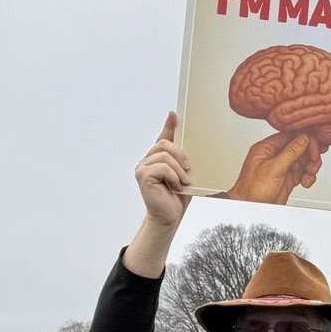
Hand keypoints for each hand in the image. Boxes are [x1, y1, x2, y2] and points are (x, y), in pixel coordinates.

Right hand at [136, 112, 191, 228]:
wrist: (170, 217)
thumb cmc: (178, 196)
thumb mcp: (184, 173)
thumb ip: (183, 157)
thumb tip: (187, 146)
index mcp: (157, 158)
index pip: (163, 137)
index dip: (169, 125)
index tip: (174, 114)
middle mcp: (147, 160)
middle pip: (165, 144)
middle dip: (180, 156)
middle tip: (188, 171)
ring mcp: (142, 167)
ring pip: (165, 155)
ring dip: (179, 170)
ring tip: (181, 183)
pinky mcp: (142, 175)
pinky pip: (162, 167)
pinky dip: (173, 177)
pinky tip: (174, 187)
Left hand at [226, 130, 324, 204]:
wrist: (251, 208)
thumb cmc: (252, 189)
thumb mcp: (273, 168)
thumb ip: (290, 152)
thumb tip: (302, 139)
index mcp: (266, 148)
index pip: (289, 136)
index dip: (304, 140)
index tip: (314, 146)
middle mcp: (274, 156)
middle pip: (298, 148)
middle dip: (309, 155)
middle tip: (314, 162)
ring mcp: (281, 168)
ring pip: (302, 161)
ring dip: (310, 166)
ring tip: (310, 173)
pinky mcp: (287, 179)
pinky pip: (302, 173)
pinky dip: (307, 176)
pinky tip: (306, 181)